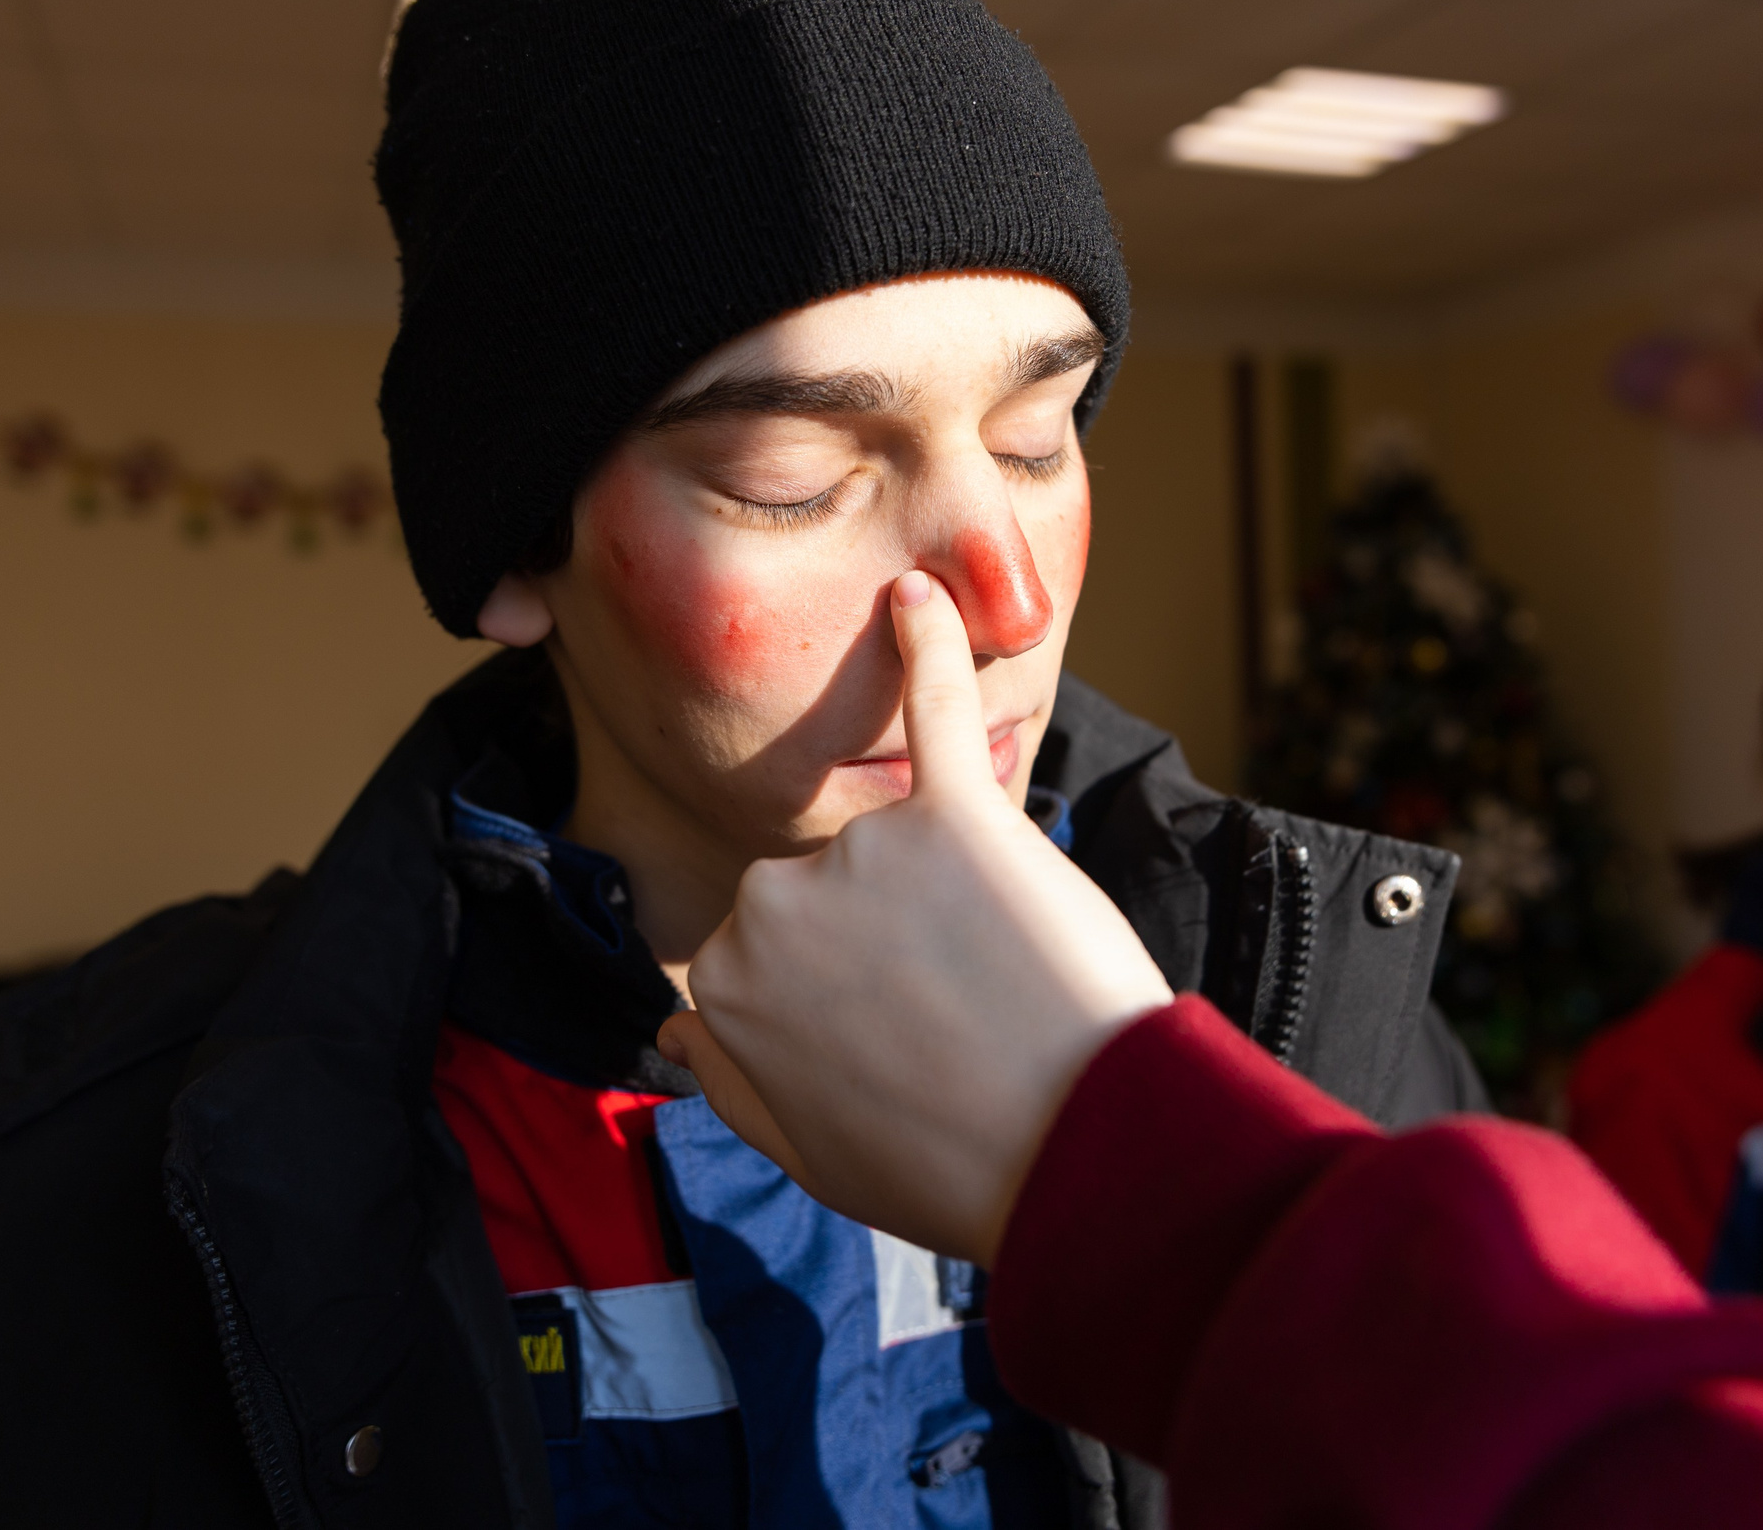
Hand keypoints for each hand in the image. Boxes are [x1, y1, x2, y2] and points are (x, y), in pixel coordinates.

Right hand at [658, 570, 1171, 1262]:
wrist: (1084, 1153)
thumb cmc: (952, 1167)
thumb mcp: (809, 1156)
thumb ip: (730, 1081)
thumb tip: (678, 1023)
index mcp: (727, 982)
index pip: (776, 951)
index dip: (847, 999)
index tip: (898, 1047)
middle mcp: (776, 901)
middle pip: (831, 886)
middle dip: (891, 940)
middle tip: (960, 1023)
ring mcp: (867, 850)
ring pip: (901, 846)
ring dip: (954, 900)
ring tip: (1007, 987)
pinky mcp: (959, 814)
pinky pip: (936, 709)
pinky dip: (929, 645)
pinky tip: (919, 594)